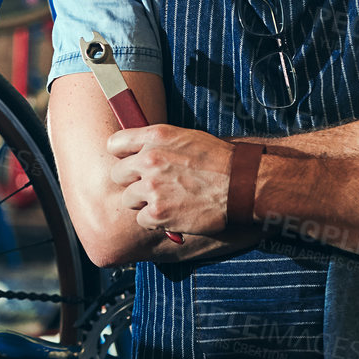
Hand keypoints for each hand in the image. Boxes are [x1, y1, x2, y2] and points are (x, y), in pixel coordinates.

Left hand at [107, 124, 248, 240]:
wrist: (243, 185)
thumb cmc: (220, 161)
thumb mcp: (187, 138)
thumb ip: (159, 144)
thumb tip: (138, 150)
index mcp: (156, 137)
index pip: (114, 144)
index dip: (121, 156)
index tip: (128, 162)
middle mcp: (149, 160)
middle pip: (117, 174)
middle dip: (132, 182)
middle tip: (151, 187)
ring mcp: (152, 187)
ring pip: (128, 199)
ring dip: (144, 203)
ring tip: (168, 201)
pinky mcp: (158, 212)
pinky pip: (142, 220)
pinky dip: (156, 221)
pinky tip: (174, 214)